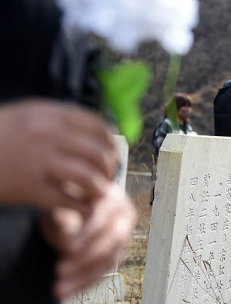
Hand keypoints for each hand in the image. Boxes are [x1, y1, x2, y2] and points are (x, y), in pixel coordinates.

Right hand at [0, 100, 117, 212]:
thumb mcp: (28, 114)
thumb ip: (60, 118)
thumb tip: (98, 130)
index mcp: (50, 115)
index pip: (97, 125)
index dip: (110, 141)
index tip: (111, 152)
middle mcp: (47, 136)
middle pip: (97, 152)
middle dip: (108, 167)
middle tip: (107, 175)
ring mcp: (39, 162)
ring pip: (88, 177)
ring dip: (99, 188)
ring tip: (98, 192)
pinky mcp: (30, 189)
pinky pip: (69, 200)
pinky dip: (83, 206)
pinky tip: (84, 206)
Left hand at [42, 183, 137, 299]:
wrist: (75, 204)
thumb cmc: (67, 199)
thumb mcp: (63, 201)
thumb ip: (65, 213)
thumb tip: (64, 233)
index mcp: (113, 198)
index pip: (103, 218)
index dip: (86, 234)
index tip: (66, 246)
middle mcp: (124, 216)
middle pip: (111, 240)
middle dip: (85, 258)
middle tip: (59, 271)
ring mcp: (123, 236)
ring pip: (108, 259)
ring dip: (83, 277)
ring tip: (59, 288)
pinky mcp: (117, 253)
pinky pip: (104, 271)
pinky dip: (85, 282)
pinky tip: (67, 290)